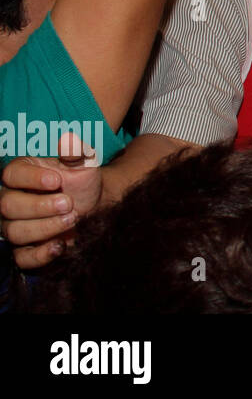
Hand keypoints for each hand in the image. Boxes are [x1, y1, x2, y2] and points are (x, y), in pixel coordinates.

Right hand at [0, 134, 102, 269]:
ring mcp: (15, 226)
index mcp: (21, 174)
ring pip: (14, 231)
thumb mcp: (85, 165)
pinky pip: (21, 258)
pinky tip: (60, 245)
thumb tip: (69, 140)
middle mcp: (10, 200)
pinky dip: (40, 254)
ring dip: (45, 227)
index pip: (11, 174)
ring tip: (73, 218)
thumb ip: (76, 154)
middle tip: (69, 203)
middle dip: (40, 206)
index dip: (31, 178)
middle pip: (7, 205)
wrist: (95, 207)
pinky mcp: (25, 250)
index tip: (56, 180)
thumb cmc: (83, 182)